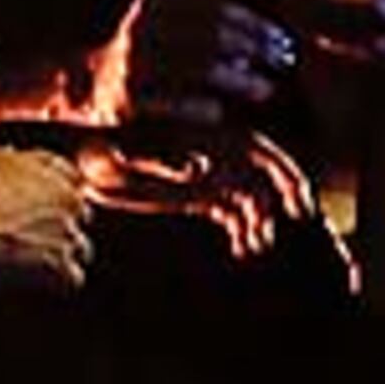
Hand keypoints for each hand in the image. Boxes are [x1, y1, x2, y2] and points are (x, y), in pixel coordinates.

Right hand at [80, 0, 294, 126]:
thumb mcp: (159, 22)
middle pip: (212, 35)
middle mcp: (140, 30)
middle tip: (283, 63)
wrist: (78, 84)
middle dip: (255, 48)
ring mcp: (132, 65)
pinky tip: (221, 113)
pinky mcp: (126, 100)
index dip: (254, 24)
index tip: (283, 40)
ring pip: (199, 67)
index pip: (215, 9)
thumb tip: (260, 27)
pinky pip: (175, 102)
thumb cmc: (138, 56)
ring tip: (265, 89)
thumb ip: (197, 15)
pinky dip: (202, 106)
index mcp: (152, 6)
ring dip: (239, 79)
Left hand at [80, 129, 320, 262]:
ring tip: (258, 244)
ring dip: (262, 219)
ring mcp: (208, 174)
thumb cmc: (102, 148)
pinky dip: (242, 230)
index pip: (256, 147)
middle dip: (286, 192)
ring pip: (252, 195)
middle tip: (300, 217)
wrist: (84, 154)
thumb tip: (201, 168)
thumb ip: (163, 161)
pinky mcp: (198, 195)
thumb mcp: (126, 154)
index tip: (297, 193)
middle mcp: (211, 151)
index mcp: (201, 134)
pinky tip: (243, 249)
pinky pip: (231, 212)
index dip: (282, 168)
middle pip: (265, 170)